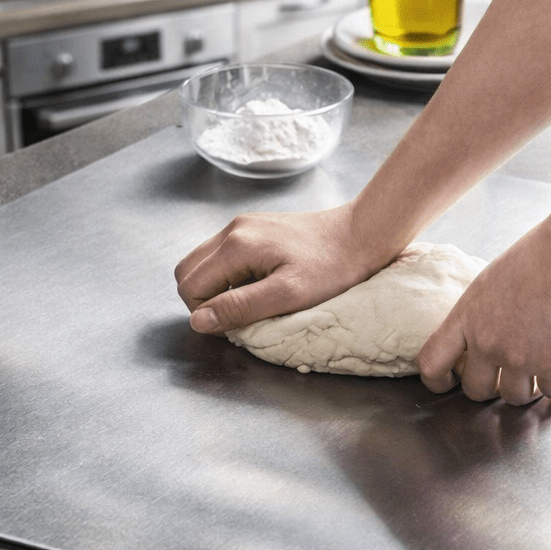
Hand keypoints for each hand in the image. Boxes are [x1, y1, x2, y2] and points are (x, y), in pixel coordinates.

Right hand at [175, 203, 390, 333]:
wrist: (363, 233)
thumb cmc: (332, 268)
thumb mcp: (288, 296)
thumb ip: (240, 308)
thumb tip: (198, 321)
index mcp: (236, 246)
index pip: (190, 287)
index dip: (206, 315)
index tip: (238, 325)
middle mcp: (233, 229)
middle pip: (188, 272)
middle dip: (205, 301)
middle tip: (240, 315)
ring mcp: (243, 224)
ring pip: (204, 263)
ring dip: (218, 288)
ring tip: (253, 300)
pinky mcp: (255, 226)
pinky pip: (224, 254)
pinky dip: (231, 275)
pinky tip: (262, 282)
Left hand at [416, 228, 550, 404]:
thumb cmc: (534, 259)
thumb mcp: (491, 280)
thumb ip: (483, 310)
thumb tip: (487, 324)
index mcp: (466, 319)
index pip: (431, 362)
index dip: (436, 380)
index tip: (448, 382)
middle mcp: (487, 344)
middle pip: (475, 390)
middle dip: (489, 388)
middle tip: (502, 379)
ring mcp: (519, 359)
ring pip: (514, 398)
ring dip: (526, 390)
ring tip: (537, 376)